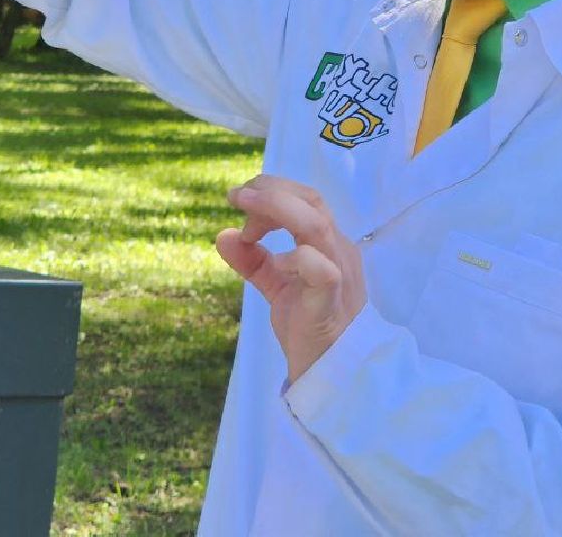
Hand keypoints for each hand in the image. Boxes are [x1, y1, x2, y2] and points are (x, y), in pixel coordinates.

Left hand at [216, 174, 366, 382]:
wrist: (331, 370)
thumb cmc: (309, 324)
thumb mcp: (277, 285)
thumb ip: (253, 260)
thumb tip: (222, 235)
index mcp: (327, 242)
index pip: (305, 199)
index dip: (271, 192)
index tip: (238, 201)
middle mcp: (337, 249)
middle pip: (311, 200)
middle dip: (270, 191)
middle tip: (236, 195)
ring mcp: (338, 271)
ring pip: (315, 225)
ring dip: (277, 209)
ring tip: (245, 210)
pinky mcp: (331, 298)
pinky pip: (320, 269)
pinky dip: (295, 258)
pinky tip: (278, 265)